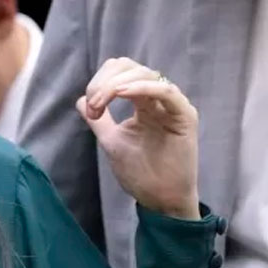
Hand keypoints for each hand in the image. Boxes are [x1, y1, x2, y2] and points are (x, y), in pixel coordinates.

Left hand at [76, 58, 199, 219]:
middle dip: (105, 81)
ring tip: (102, 104)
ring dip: (117, 85)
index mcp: (143, 103)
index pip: (120, 72)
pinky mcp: (185, 117)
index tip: (90, 107)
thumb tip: (82, 100)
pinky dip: (143, 87)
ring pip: (147, 74)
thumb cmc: (140, 172)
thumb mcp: (111, 140)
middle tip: (95, 105)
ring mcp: (172, 107)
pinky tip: (123, 93)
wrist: (159, 199)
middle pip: (130, 67)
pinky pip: (167, 92)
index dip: (100, 81)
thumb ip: (99, 119)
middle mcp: (158, 100)